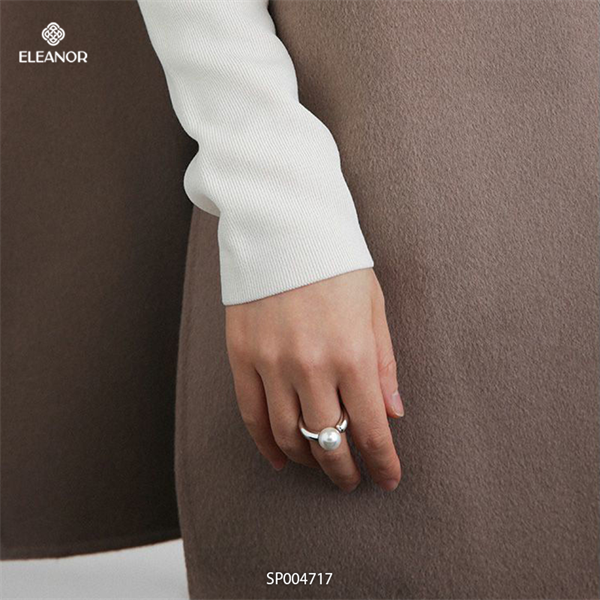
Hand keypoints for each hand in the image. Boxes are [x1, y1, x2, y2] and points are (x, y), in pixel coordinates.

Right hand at [225, 268, 403, 491]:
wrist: (285, 224)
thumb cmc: (337, 263)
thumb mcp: (374, 307)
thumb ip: (383, 364)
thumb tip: (393, 412)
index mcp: (352, 352)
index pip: (371, 429)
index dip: (382, 462)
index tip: (387, 479)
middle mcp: (311, 365)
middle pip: (328, 440)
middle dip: (344, 470)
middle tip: (352, 479)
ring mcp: (271, 362)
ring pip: (287, 434)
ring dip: (307, 459)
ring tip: (320, 464)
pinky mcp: (242, 355)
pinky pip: (251, 413)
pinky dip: (266, 444)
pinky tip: (281, 458)